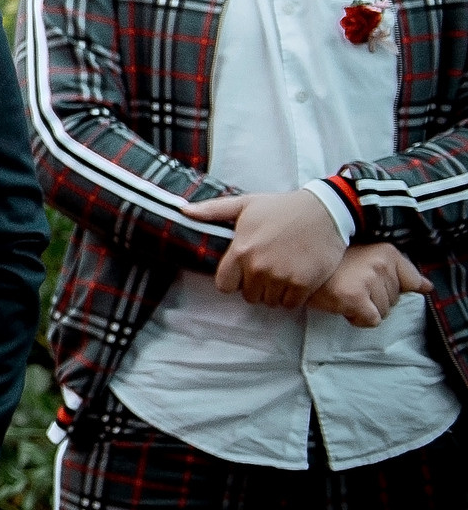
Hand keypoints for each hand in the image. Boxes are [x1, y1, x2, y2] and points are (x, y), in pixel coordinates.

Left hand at [186, 189, 346, 309]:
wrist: (325, 210)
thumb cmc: (282, 207)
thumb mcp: (246, 204)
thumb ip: (214, 211)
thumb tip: (183, 210)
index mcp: (241, 250)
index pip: (224, 285)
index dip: (233, 280)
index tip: (244, 272)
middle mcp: (258, 267)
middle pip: (248, 295)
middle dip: (256, 286)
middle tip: (268, 269)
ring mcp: (281, 276)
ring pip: (269, 301)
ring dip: (274, 292)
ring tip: (283, 273)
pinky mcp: (303, 284)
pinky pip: (290, 304)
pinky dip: (292, 297)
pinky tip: (296, 280)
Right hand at [307, 242, 431, 328]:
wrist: (296, 263)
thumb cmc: (332, 263)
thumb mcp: (370, 256)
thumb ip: (401, 270)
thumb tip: (428, 287)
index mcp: (386, 251)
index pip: (410, 282)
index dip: (389, 287)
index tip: (370, 279)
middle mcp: (380, 263)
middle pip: (395, 299)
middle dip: (375, 298)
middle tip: (350, 284)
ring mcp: (367, 280)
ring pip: (383, 311)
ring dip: (364, 308)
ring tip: (344, 291)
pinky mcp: (354, 297)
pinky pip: (370, 320)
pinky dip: (356, 318)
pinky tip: (341, 303)